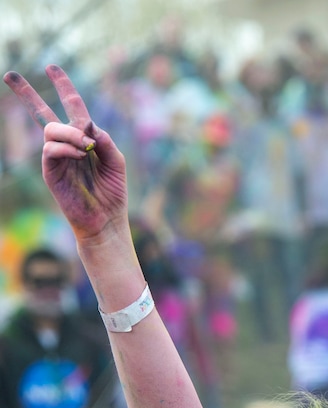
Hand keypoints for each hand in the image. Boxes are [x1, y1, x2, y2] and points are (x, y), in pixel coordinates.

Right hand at [3, 65, 128, 242]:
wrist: (106, 219)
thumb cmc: (112, 193)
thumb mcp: (116, 162)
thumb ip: (105, 141)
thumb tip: (87, 125)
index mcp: (83, 138)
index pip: (72, 107)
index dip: (63, 86)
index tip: (51, 67)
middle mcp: (66, 144)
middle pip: (43, 113)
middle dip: (26, 93)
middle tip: (9, 74)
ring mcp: (56, 157)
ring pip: (51, 128)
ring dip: (70, 133)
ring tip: (86, 147)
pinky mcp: (50, 171)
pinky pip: (50, 149)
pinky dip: (66, 147)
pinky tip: (80, 154)